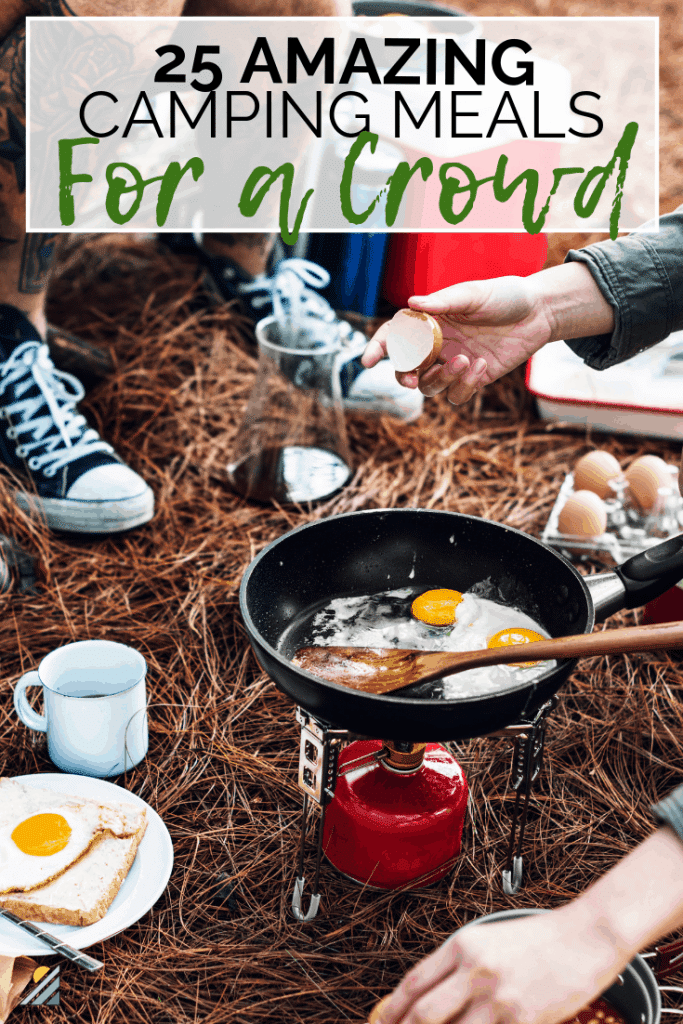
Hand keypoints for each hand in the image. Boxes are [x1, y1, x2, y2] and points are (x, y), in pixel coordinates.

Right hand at [362, 276, 554, 406]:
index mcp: (429, 322)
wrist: (539, 312)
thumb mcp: (473, 293)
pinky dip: (466, 385)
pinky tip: (483, 365)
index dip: (378, 348)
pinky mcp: (473, 378)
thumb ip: (443, 302)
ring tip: (465, 360)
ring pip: (430, 386)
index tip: (368, 361)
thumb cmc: (504, 295)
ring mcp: (453, 363)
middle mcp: (436, 345)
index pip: (395, 337)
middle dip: (404, 376)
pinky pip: (457, 394)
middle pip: (406, 369)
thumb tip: (412, 304)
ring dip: (442, 379)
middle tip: (411, 379)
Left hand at [372, 908, 622, 1023]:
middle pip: (425, 1014)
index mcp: (462, 946)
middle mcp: (475, 971)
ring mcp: (499, 999)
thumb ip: (458, 966)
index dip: (392, 1011)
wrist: (586, 936)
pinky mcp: (524, 1020)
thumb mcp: (489, 940)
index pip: (414, 984)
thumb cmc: (539, 940)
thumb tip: (428, 999)